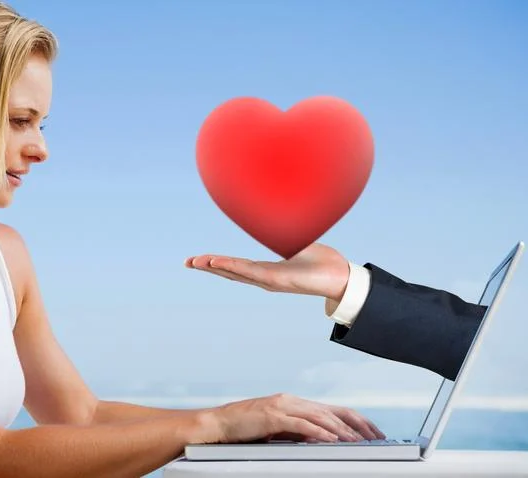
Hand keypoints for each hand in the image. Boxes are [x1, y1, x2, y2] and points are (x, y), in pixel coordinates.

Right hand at [185, 243, 351, 301]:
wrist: (340, 276)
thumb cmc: (322, 262)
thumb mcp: (297, 244)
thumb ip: (284, 236)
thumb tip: (279, 217)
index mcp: (266, 271)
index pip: (236, 266)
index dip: (216, 263)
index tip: (199, 260)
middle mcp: (264, 278)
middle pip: (229, 271)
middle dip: (207, 267)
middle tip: (187, 262)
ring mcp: (269, 280)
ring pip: (235, 272)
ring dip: (215, 266)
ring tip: (196, 262)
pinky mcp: (276, 280)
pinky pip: (249, 271)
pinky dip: (232, 267)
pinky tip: (218, 262)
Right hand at [204, 393, 383, 443]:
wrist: (218, 425)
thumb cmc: (244, 430)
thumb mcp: (277, 431)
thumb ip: (298, 433)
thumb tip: (321, 441)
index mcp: (295, 403)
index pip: (334, 410)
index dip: (357, 421)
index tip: (373, 433)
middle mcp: (292, 401)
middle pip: (335, 410)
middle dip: (359, 424)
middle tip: (377, 437)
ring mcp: (283, 406)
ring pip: (322, 416)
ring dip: (343, 431)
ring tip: (359, 442)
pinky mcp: (273, 416)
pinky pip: (302, 424)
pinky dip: (319, 432)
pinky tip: (332, 440)